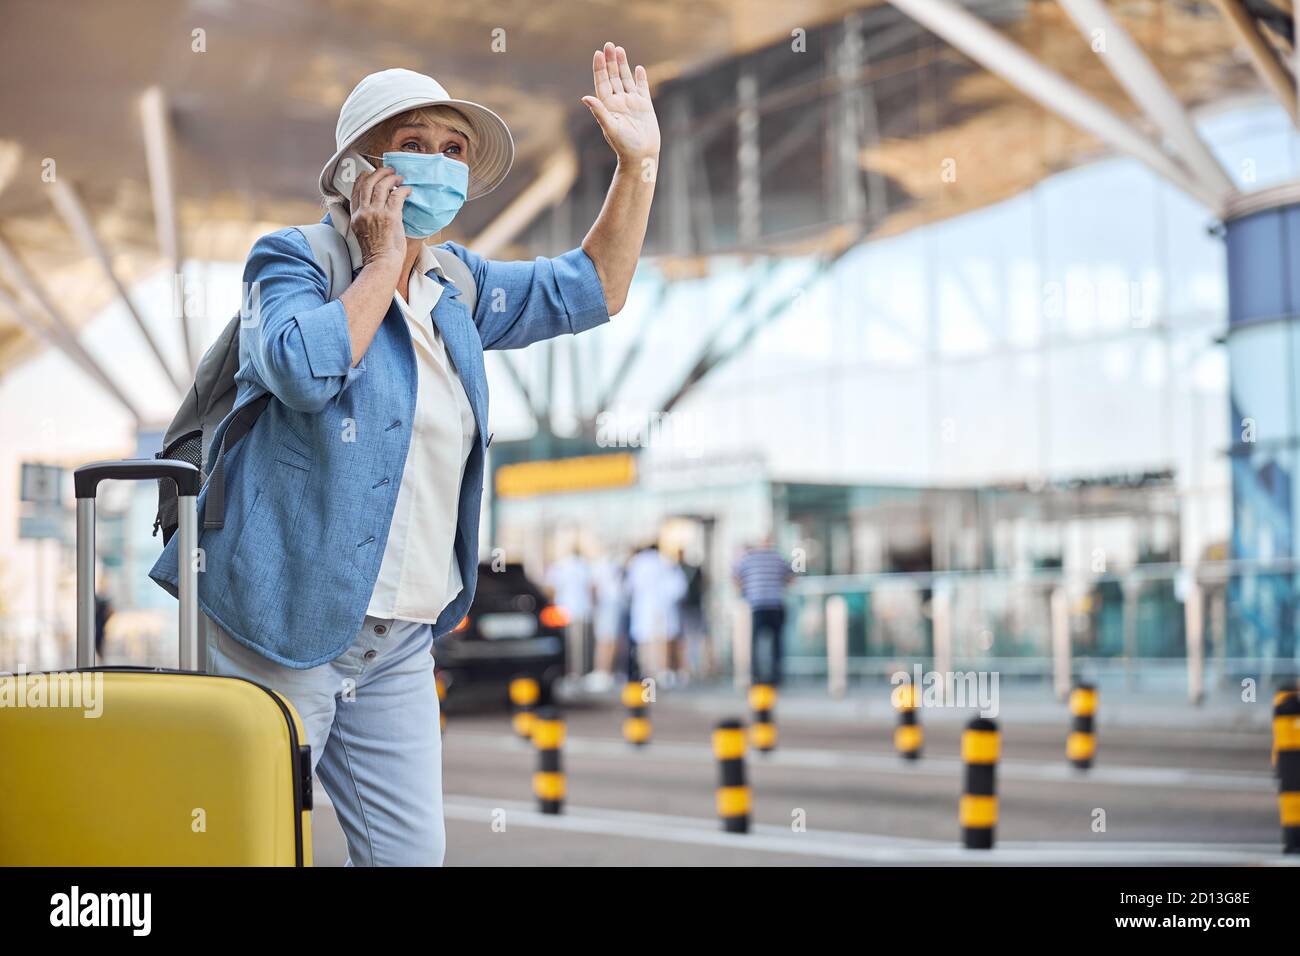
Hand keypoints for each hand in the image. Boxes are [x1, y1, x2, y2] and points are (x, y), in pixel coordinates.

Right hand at [350, 165, 409, 268]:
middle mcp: (363, 212)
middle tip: (388, 170)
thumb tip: (377, 209)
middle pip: (368, 183)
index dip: (363, 179)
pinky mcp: (390, 216)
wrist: (381, 264)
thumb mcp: (363, 234)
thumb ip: (366, 220)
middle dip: (378, 173)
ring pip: (382, 186)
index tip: (369, 173)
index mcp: (355, 217)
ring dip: (392, 178)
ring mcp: (376, 213)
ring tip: (399, 177)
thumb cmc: (376, 254)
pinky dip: (403, 190)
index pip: (356, 191)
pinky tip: (408, 190)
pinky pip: (397, 195)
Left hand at [582, 42, 659, 168]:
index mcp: (608, 106)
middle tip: (609, 45)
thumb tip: (585, 98)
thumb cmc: (624, 145)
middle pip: (613, 77)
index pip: (602, 83)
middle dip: (610, 61)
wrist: (642, 155)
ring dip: (623, 65)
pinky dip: (639, 78)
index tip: (598, 53)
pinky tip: (638, 68)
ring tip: (620, 49)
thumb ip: (599, 112)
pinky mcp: (644, 107)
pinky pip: (641, 88)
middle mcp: (618, 102)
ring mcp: (631, 103)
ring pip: (626, 79)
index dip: (599, 68)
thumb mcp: (610, 127)